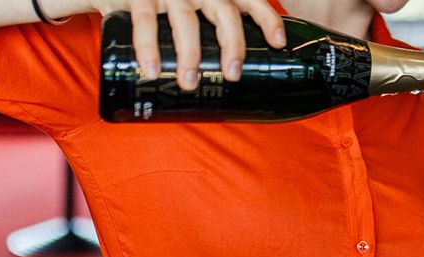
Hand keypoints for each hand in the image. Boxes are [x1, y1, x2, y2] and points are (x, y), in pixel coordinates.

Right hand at [92, 0, 285, 90]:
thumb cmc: (161, 2)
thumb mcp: (191, 7)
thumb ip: (206, 28)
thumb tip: (223, 72)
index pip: (250, 1)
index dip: (267, 19)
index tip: (278, 42)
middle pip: (225, 13)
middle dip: (233, 45)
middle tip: (233, 75)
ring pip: (187, 21)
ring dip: (191, 54)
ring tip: (189, 82)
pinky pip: (145, 22)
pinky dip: (149, 48)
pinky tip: (152, 69)